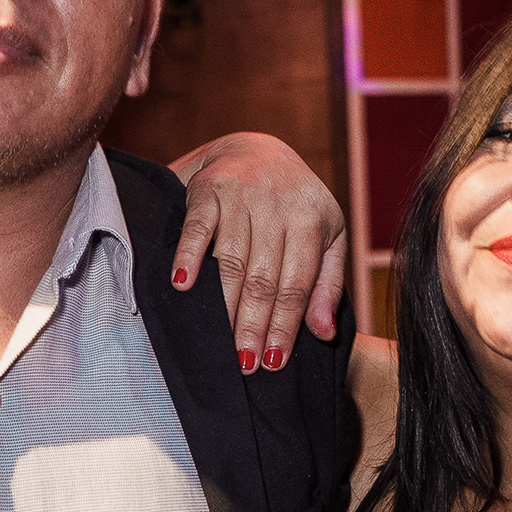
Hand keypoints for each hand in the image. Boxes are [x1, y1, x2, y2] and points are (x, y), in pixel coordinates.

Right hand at [168, 132, 346, 370]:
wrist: (254, 148)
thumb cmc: (294, 204)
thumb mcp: (325, 237)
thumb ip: (326, 285)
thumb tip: (324, 333)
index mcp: (312, 220)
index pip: (297, 284)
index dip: (285, 325)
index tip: (274, 361)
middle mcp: (278, 205)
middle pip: (263, 278)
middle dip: (254, 325)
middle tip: (245, 363)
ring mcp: (243, 195)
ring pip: (232, 260)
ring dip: (224, 305)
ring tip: (220, 343)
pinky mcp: (209, 188)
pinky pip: (198, 227)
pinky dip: (188, 256)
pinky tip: (184, 286)